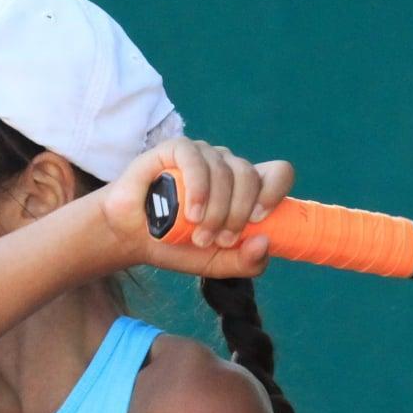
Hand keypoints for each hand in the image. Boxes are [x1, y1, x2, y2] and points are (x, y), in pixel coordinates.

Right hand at [98, 137, 294, 277]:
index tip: (259, 218)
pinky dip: (198, 188)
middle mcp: (227, 167)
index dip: (275, 191)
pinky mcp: (176, 149)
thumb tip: (265, 243)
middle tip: (219, 239)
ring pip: (225, 172)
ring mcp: (203, 155)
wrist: (133, 238)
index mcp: (245, 188)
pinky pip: (196, 159)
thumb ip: (247, 262)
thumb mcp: (218, 263)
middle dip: (237, 213)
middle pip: (250, 176)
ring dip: (216, 210)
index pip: (279, 173)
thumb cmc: (179, 246)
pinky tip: (191, 212)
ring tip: (198, 234)